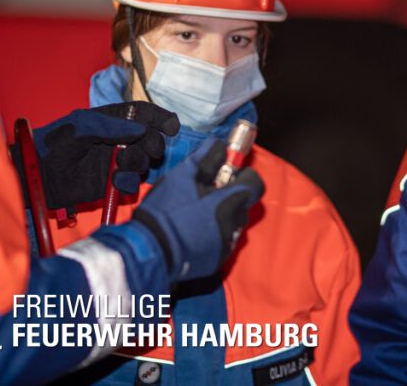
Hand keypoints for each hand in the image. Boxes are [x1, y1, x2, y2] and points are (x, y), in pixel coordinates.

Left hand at [32, 102, 179, 209]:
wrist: (38, 175)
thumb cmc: (55, 143)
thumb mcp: (82, 126)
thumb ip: (112, 127)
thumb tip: (143, 130)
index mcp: (113, 120)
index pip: (144, 114)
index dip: (160, 118)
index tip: (172, 127)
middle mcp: (119, 140)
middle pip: (151, 139)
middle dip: (154, 144)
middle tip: (147, 150)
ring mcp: (117, 162)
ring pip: (145, 162)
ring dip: (139, 164)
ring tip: (121, 167)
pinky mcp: (112, 183)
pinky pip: (132, 184)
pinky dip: (129, 183)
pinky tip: (116, 182)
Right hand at [132, 137, 263, 281]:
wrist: (150, 251)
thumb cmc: (167, 210)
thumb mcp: (182, 176)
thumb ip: (206, 158)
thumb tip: (219, 145)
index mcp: (231, 202)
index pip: (256, 185)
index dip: (243, 177)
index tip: (225, 176)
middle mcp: (235, 225)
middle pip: (242, 204)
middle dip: (227, 197)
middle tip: (202, 194)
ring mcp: (226, 246)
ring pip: (232, 223)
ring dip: (220, 216)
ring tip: (193, 215)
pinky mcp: (216, 261)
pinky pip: (221, 242)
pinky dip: (211, 235)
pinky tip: (190, 233)